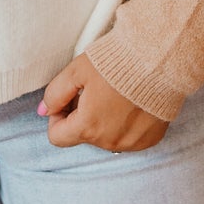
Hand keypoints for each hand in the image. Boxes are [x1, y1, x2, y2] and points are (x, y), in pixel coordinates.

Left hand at [38, 53, 169, 151]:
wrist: (160, 61)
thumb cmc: (118, 63)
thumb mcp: (77, 71)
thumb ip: (56, 93)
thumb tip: (43, 111)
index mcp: (88, 127)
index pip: (58, 137)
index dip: (57, 117)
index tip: (67, 100)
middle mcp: (110, 142)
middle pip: (83, 135)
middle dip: (81, 115)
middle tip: (92, 89)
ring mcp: (132, 143)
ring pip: (105, 137)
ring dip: (103, 121)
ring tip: (113, 94)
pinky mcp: (151, 139)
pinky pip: (128, 137)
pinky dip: (125, 123)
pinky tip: (131, 102)